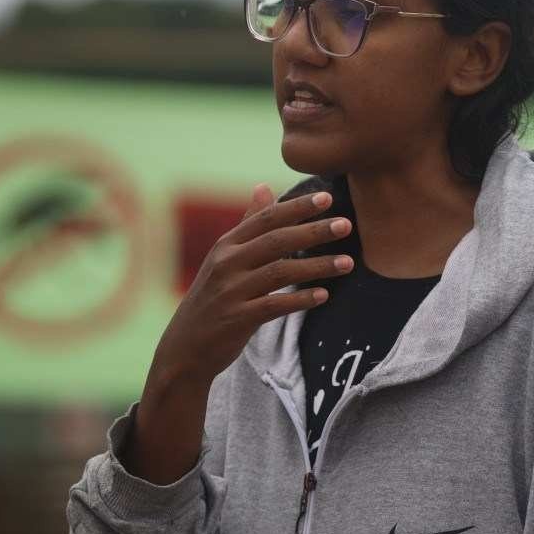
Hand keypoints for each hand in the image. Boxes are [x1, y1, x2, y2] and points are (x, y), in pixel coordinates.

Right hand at [128, 184, 354, 483]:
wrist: (185, 346)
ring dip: (317, 266)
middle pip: (277, 241)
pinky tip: (323, 296)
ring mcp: (231, 291)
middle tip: (347, 225)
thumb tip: (264, 186)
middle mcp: (227, 263)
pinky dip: (300, 300)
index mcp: (227, 245)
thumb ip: (248, 224)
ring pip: (280, 272)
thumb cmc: (213, 297)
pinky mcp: (237, 318)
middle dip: (313, 231)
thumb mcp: (224, 257)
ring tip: (348, 263)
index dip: (297, 207)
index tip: (327, 197)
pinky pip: (274, 306)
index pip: (266, 218)